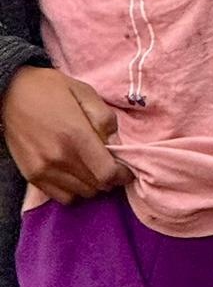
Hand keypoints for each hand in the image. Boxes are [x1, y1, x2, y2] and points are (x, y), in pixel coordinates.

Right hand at [0, 66, 131, 204]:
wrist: (11, 91)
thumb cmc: (52, 89)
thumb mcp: (86, 93)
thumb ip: (105, 120)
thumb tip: (117, 145)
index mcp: (76, 136)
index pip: (108, 174)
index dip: (122, 175)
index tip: (126, 169)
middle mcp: (59, 158)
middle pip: (97, 186)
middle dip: (109, 179)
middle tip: (110, 166)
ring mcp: (43, 169)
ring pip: (81, 194)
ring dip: (92, 185)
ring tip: (92, 169)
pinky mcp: (32, 175)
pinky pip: (61, 196)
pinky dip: (74, 190)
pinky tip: (75, 175)